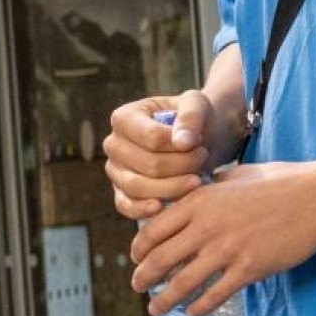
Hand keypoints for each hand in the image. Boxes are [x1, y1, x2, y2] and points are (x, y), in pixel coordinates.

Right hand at [102, 90, 214, 220]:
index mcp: (123, 118)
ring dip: (173, 188)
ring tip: (196, 179)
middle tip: (202, 160)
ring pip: (137, 187)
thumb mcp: (197, 105)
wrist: (195, 140)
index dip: (180, 147)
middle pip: (148, 165)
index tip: (200, 144)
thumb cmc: (193, 120)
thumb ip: (191, 117)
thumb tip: (182, 142)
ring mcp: (115, 169)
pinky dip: (143, 210)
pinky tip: (162, 207)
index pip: (151, 138)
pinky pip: (125, 206)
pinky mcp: (121, 192)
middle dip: (183, 167)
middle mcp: (113, 144)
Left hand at [129, 158, 315, 315]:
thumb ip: (208, 188)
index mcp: (197, 201)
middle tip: (137, 287)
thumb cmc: (279, 182)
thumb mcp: (232, 176)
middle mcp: (206, 227)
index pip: (154, 229)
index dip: (139, 248)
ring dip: (165, 299)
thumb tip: (194, 193)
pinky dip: (200, 307)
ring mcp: (227, 250)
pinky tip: (192, 314)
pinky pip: (217, 293)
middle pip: (161, 258)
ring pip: (185, 281)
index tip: (135, 258)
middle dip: (144, 277)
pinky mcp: (250, 268)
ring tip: (155, 310)